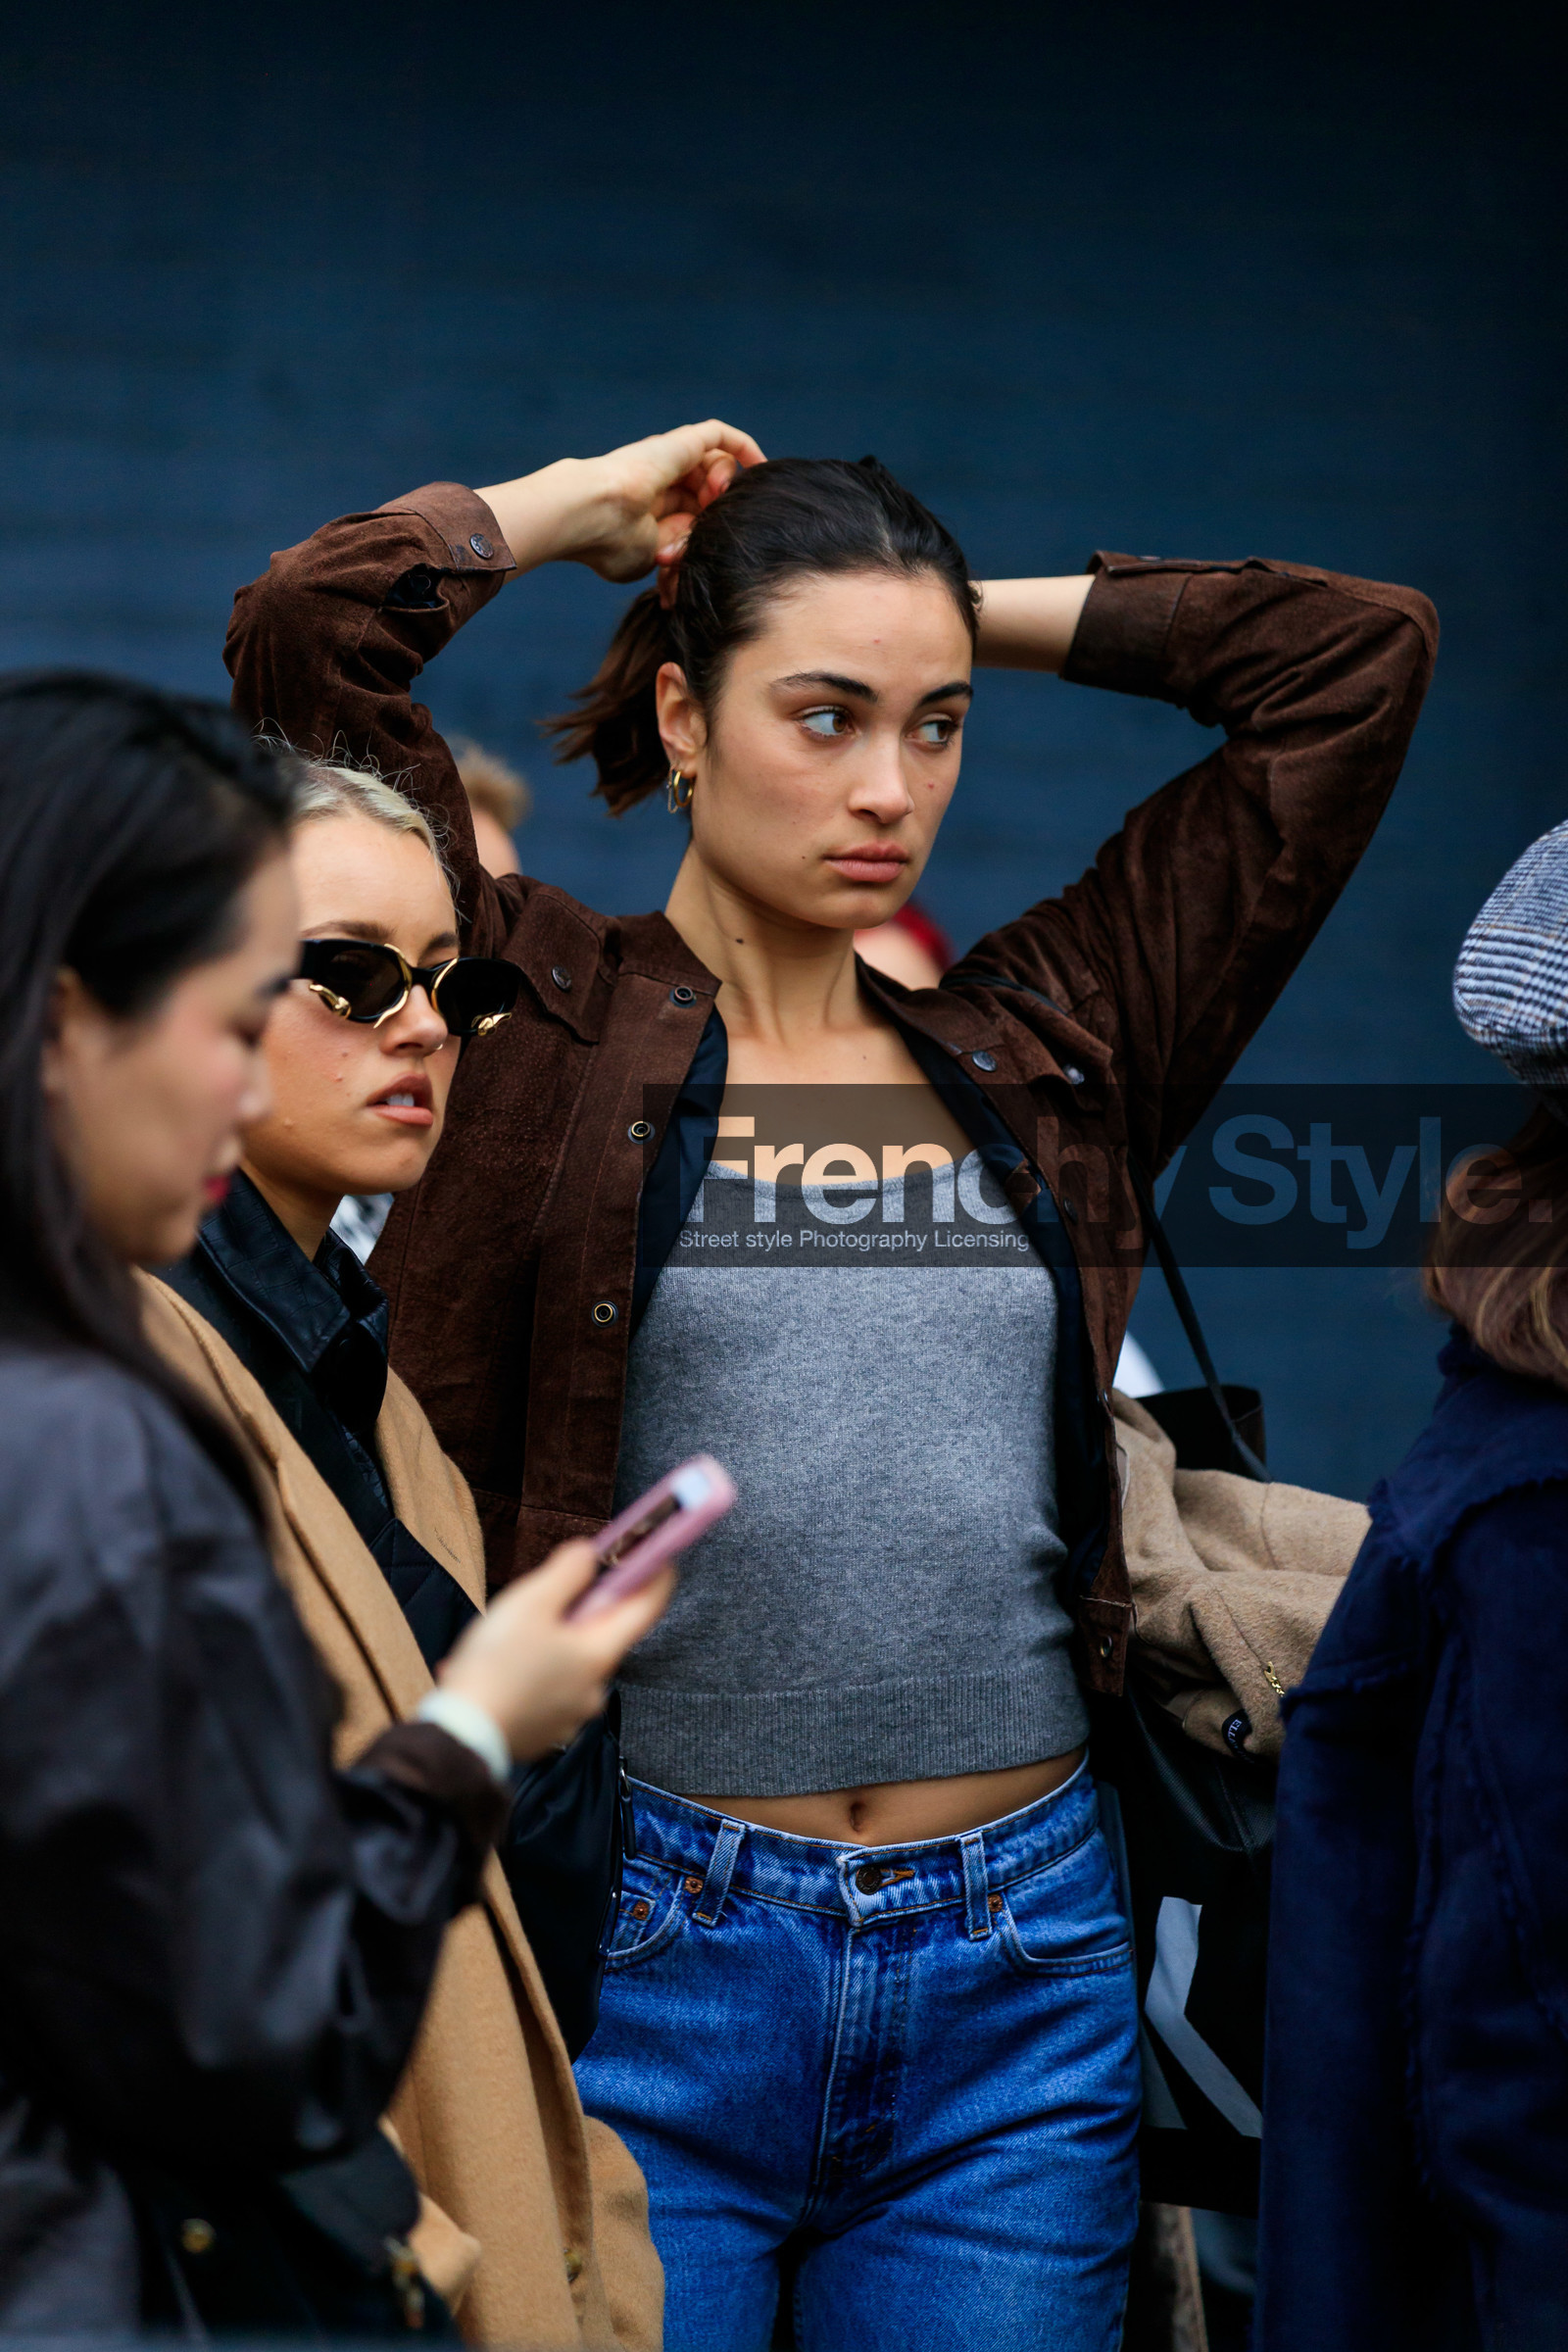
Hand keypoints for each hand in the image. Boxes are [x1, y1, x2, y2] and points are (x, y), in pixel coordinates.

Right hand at [435, 1541, 674, 1763]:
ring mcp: (574, 1714)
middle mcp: (596, 1688)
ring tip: (507, 1636)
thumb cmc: (497, 1664)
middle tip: (548, 1593)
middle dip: (583, 1609)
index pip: (648, 1607)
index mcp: (600, 1653)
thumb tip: (590, 1555)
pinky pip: (550, 1689)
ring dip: (551, 1642)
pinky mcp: (549, 1730)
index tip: (655, 1553)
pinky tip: (499, 1667)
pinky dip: (532, 1672)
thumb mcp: (531, 1602)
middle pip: (603, 1634)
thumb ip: (568, 1572)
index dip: (655, 1575)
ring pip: (573, 1662)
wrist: (462, 1735)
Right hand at [476, 421, 764, 597]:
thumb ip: (678, 550)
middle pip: (709, 493)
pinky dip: (745, 449)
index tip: (712, 553)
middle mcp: (662, 481)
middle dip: (720, 513)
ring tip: (720, 504)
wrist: (592, 514)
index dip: (709, 533)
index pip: (695, 518)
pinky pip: (723, 437)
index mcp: (652, 510)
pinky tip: (761, 466)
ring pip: (717, 467)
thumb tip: (692, 552)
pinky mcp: (683, 442)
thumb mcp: (655, 555)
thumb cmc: (613, 542)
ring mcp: (672, 459)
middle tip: (716, 527)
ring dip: (728, 489)